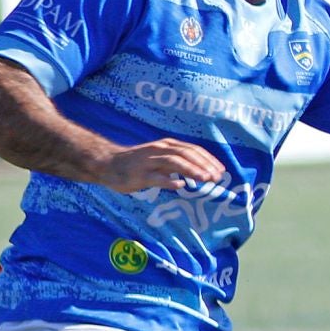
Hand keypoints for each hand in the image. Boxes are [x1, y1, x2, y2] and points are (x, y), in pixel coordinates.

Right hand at [93, 138, 226, 192]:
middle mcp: (160, 150)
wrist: (108, 164)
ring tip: (205, 179)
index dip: (209, 160)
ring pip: (174, 162)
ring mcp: (149, 161)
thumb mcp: (160, 159)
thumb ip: (178, 163)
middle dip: (204, 165)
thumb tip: (201, 173)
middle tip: (217, 177)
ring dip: (191, 170)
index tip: (221, 170)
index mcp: (167, 145)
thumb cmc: (137, 163)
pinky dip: (168, 180)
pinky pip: (155, 177)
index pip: (193, 150)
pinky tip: (179, 185)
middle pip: (187, 154)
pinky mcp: (139, 174)